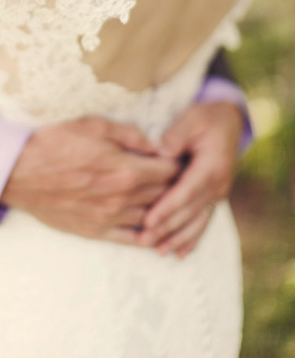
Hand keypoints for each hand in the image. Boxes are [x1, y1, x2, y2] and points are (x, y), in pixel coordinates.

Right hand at [0, 117, 179, 244]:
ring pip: (152, 217)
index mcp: (124, 167)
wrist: (20, 171)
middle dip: (175, 185)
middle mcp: (122, 196)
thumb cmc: (55, 143)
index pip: (168, 170)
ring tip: (170, 200)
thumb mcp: (93, 125)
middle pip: (164, 194)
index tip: (181, 159)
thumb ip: (129, 135)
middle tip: (180, 178)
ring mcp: (109, 216)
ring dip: (164, 209)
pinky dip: (148, 235)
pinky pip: (131, 239)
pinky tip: (154, 229)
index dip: (178, 163)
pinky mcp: (96, 231)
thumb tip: (156, 145)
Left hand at [138, 102, 243, 257]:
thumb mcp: (191, 118)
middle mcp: (217, 184)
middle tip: (144, 240)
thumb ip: (176, 135)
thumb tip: (161, 152)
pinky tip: (180, 253)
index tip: (148, 220)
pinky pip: (203, 221)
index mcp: (211, 166)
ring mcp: (217, 193)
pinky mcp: (213, 196)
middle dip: (167, 228)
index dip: (167, 207)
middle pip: (190, 211)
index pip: (186, 191)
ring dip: (178, 238)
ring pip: (197, 221)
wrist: (229, 121)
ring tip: (158, 251)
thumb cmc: (205, 118)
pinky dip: (192, 238)